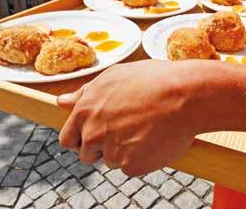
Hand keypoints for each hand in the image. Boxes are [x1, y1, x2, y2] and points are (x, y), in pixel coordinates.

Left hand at [58, 60, 196, 175]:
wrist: (184, 93)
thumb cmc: (153, 80)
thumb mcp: (113, 76)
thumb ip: (84, 93)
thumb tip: (61, 101)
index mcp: (85, 110)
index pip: (67, 139)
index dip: (81, 138)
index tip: (94, 135)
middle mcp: (93, 133)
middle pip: (87, 154)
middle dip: (101, 147)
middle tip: (125, 131)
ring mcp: (111, 151)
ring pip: (111, 161)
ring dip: (123, 151)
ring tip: (145, 129)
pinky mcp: (131, 165)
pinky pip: (131, 168)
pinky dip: (141, 159)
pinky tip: (154, 139)